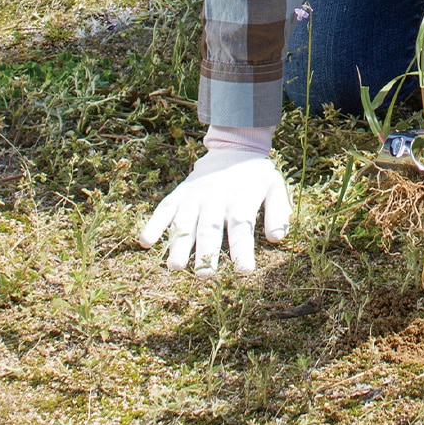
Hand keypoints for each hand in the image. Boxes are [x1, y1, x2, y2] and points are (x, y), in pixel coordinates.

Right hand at [138, 128, 290, 276]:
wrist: (234, 148)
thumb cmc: (255, 176)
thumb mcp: (275, 187)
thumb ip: (277, 212)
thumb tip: (277, 238)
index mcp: (241, 200)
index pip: (242, 228)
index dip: (242, 250)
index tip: (244, 271)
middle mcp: (216, 199)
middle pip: (210, 228)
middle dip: (207, 252)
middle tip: (205, 276)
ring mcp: (195, 196)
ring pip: (185, 222)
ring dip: (179, 244)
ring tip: (176, 266)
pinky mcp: (179, 194)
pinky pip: (163, 209)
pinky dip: (154, 224)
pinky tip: (146, 242)